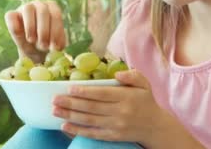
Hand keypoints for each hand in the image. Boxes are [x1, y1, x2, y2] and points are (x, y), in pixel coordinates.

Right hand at [4, 0, 66, 62]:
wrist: (33, 50)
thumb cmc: (47, 43)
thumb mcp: (55, 44)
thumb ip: (59, 42)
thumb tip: (57, 45)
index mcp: (52, 7)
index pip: (55, 14)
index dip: (56, 31)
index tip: (54, 46)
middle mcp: (39, 4)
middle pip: (42, 11)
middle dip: (44, 31)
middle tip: (43, 46)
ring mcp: (24, 7)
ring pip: (27, 9)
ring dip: (30, 27)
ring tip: (32, 40)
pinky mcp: (11, 15)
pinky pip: (11, 15)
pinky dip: (14, 25)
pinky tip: (19, 35)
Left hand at [52, 69, 176, 146]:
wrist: (155, 127)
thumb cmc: (146, 101)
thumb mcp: (144, 84)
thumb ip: (132, 76)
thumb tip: (117, 74)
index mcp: (126, 97)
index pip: (102, 94)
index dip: (85, 92)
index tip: (69, 88)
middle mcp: (120, 112)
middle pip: (92, 107)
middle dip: (71, 103)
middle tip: (55, 99)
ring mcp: (116, 126)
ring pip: (89, 120)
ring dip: (70, 116)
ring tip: (55, 110)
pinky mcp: (112, 136)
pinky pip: (92, 134)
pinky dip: (77, 130)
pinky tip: (64, 126)